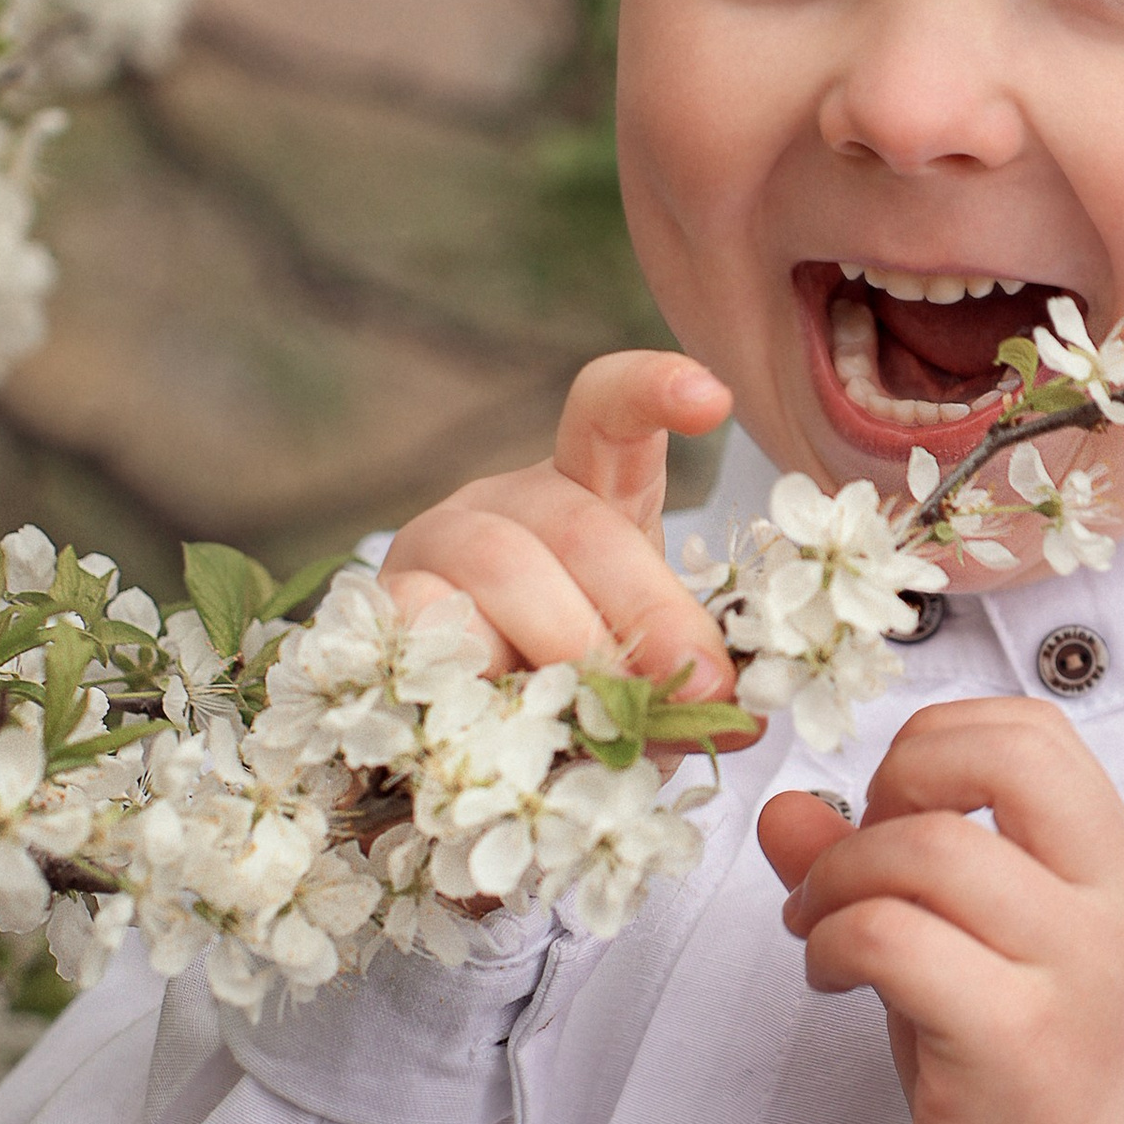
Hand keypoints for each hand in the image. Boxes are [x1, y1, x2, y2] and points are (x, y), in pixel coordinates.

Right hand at [383, 352, 753, 738]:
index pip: (609, 413)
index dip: (654, 390)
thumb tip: (740, 718)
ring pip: (497, 563)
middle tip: (695, 682)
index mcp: (587, 493)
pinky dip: (471, 671)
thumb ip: (685, 681)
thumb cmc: (575, 685)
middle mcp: (507, 502)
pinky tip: (500, 710)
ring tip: (597, 712)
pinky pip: (421, 619)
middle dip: (646, 608)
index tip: (713, 400)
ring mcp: (438, 542)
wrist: (466, 733)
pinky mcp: (383, 600)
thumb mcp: (641, 672)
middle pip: (577, 522)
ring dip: (562, 642)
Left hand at [759, 701, 1123, 1123]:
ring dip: (839, 880)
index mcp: (1117, 877)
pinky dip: (835, 940)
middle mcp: (1114, 911)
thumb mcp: (960, 963)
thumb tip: (783, 810)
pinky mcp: (1015, 1041)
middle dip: (893, 781)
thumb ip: (884, 877)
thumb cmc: (1018, 1103)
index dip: (937, 743)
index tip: (889, 812)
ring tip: (821, 935)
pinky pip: (893, 936)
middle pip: (998, 757)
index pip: (1039, 730)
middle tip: (854, 858)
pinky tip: (831, 978)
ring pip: (926, 849)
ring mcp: (1074, 974)